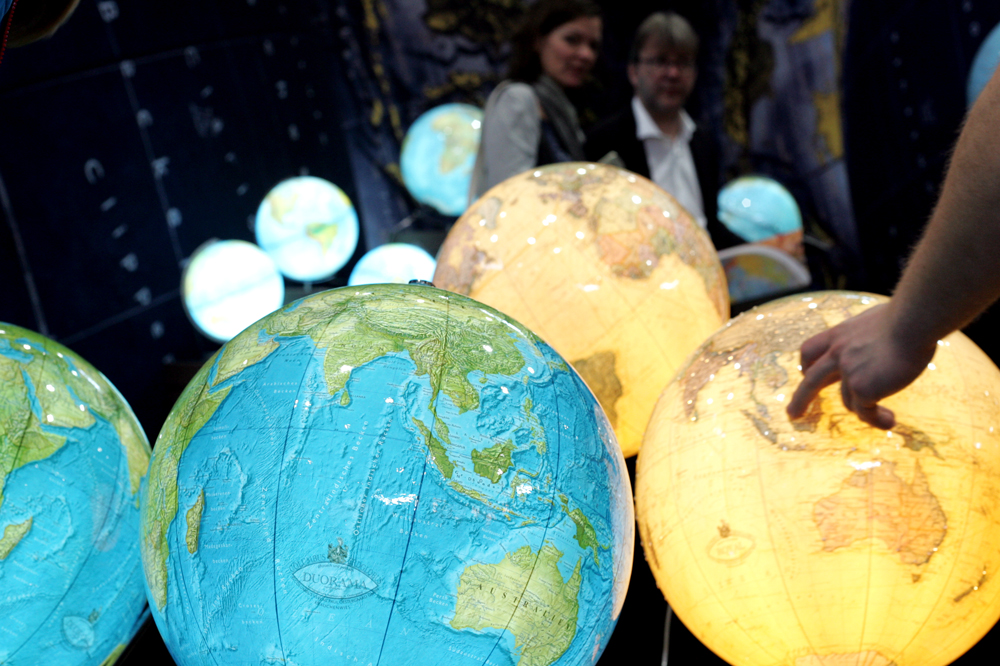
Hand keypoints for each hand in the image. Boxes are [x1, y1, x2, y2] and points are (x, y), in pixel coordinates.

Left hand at [785, 303, 935, 428]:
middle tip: (793, 414)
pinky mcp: (862, 387)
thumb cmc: (906, 317)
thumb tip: (878, 340)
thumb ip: (866, 335)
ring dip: (866, 410)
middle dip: (801, 399)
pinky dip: (875, 419)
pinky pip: (865, 411)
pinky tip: (889, 421)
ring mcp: (848, 371)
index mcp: (839, 335)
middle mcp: (837, 353)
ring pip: (849, 401)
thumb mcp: (874, 321)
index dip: (807, 364)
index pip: (810, 350)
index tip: (805, 374)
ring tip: (886, 419)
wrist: (914, 321)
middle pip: (811, 380)